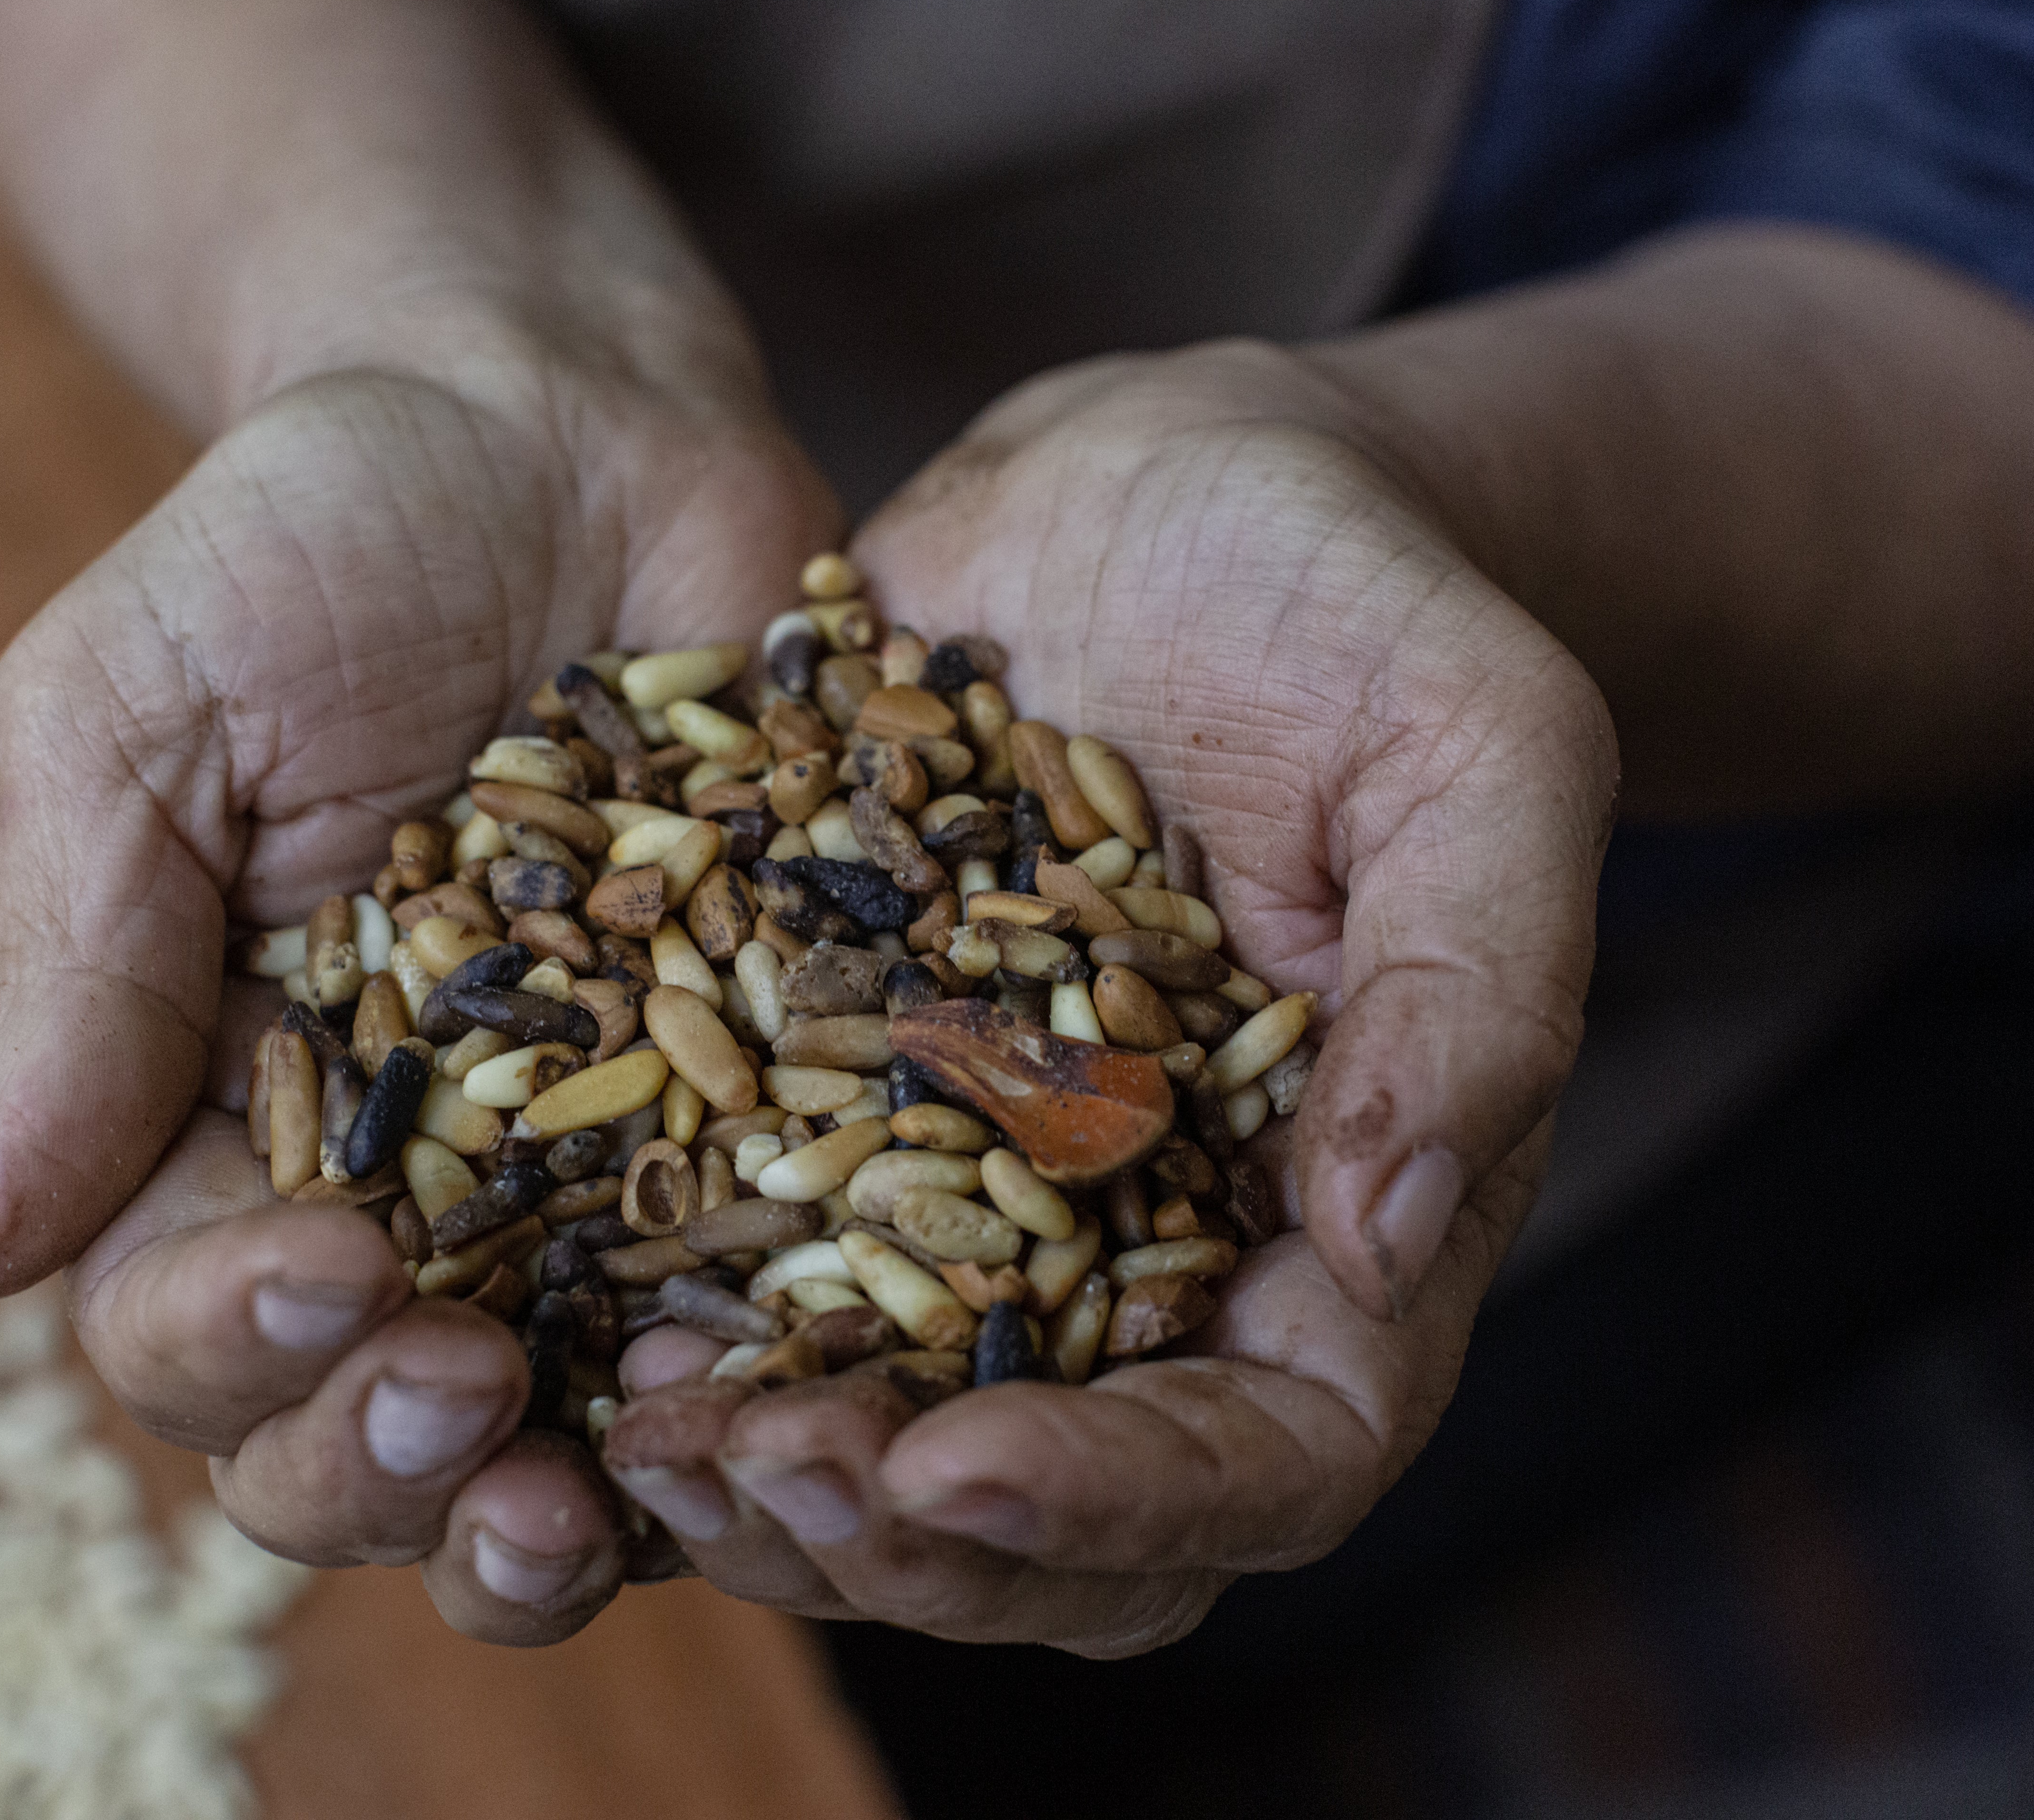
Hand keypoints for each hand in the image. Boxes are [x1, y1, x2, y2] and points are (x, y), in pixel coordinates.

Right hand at [0, 351, 838, 1639]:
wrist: (559, 422)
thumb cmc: (308, 542)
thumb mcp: (137, 717)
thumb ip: (71, 976)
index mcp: (217, 1122)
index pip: (183, 1319)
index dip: (238, 1345)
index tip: (329, 1270)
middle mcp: (403, 1192)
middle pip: (358, 1433)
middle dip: (397, 1468)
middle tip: (472, 1401)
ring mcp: (593, 1180)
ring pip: (558, 1437)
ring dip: (571, 1510)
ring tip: (614, 1500)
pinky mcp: (766, 1120)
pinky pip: (766, 1311)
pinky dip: (772, 1387)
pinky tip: (805, 1398)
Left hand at [601, 340, 1617, 1653]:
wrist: (1172, 497)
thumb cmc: (1360, 605)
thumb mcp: (1478, 746)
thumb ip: (1475, 986)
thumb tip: (1387, 1239)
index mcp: (1336, 1224)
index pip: (1275, 1462)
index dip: (1124, 1505)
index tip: (954, 1464)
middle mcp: (1154, 1258)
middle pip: (1052, 1526)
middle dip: (896, 1536)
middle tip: (740, 1465)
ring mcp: (984, 1204)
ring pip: (883, 1448)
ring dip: (757, 1481)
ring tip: (624, 1424)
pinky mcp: (845, 1117)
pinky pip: (755, 1284)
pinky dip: (666, 1326)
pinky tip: (555, 1305)